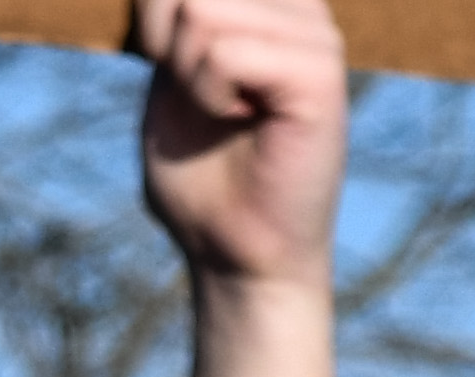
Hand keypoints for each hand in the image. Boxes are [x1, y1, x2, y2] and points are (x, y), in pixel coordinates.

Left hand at [139, 0, 346, 376]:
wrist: (237, 253)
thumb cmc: (202, 173)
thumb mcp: (169, 71)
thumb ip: (172, 12)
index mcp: (268, 0)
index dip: (154, 16)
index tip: (180, 73)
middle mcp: (298, 4)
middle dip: (166, 42)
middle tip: (203, 97)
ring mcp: (314, 33)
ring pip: (200, 9)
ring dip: (189, 76)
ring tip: (227, 112)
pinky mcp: (320, 73)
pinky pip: (225, 54)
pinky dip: (209, 96)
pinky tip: (242, 121)